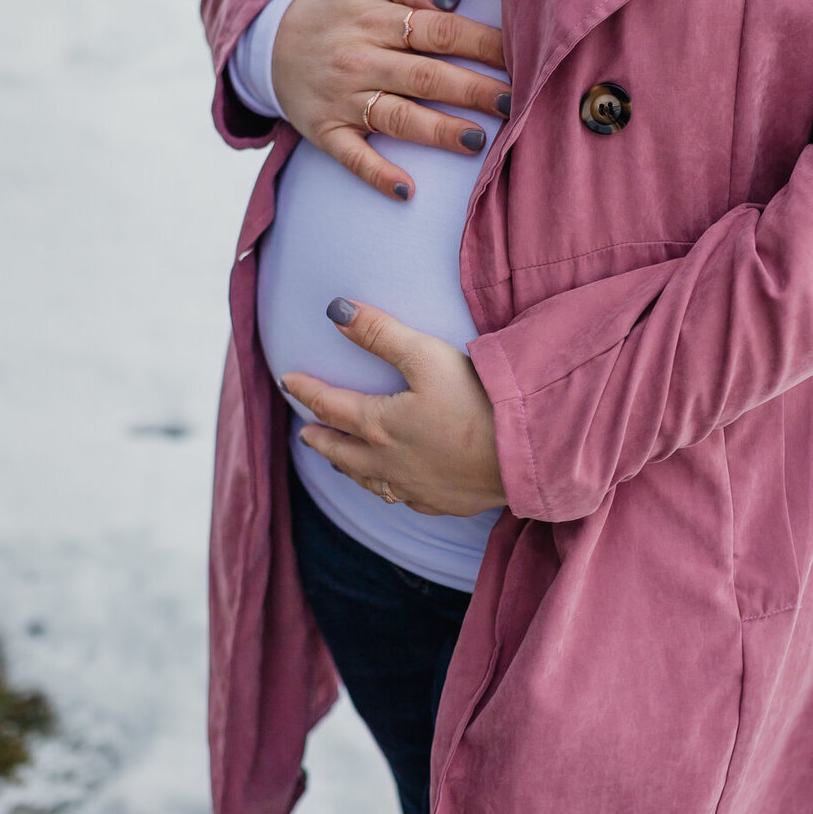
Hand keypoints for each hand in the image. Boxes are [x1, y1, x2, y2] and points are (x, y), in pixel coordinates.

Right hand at [271, 0, 509, 203]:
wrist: (266, 41)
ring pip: (398, 117)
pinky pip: (353, 157)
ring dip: (439, 131)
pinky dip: (378, 175)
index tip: (521, 55)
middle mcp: (360, 60)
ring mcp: (342, 99)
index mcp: (374, 19)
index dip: (482, 44)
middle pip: (427, 76)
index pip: (439, 30)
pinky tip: (407, 190)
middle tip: (515, 104)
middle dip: (475, 90)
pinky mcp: (325, 132)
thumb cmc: (330, 7)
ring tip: (479, 140)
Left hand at [281, 299, 506, 517]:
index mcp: (379, 425)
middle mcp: (387, 462)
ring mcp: (413, 488)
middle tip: (304, 432)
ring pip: (367, 479)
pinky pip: (400, 498)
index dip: (306, 391)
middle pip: (341, 450)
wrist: (524, 454)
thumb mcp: (426, 355)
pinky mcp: (440, 503)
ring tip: (338, 460)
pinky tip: (390, 486)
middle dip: (320, 437)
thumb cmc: (477, 400)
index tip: (289, 381)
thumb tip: (337, 311)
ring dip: (347, 466)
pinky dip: (384, 487)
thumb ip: (379, 333)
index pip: (330, 405)